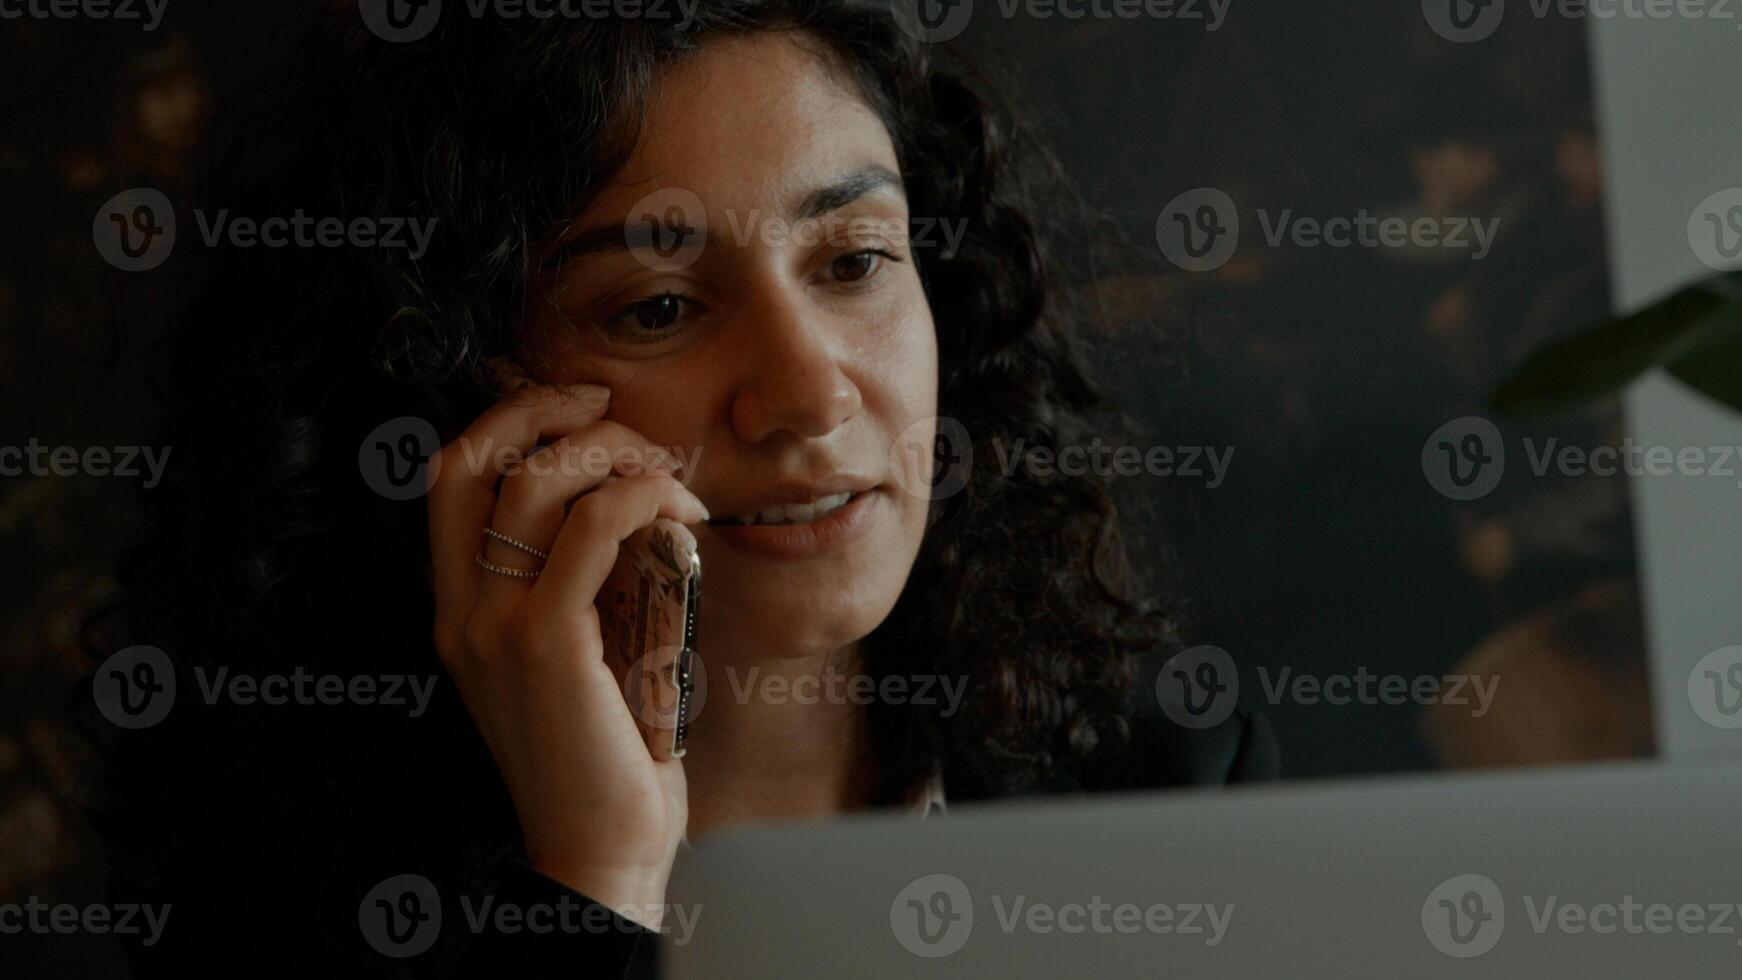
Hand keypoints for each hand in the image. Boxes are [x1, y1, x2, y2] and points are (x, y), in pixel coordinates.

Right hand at [427, 380, 706, 924]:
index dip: (506, 419)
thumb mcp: (585, 653)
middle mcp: (462, 611)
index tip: (579, 405)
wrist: (603, 848)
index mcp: (461, 610)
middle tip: (616, 410)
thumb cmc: (612, 751)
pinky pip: (594, 529)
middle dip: (545, 409)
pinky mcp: (545, 643)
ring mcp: (494, 626)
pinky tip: (684, 512)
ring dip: (614, 453)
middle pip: (472, 458)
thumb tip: (640, 502)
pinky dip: (643, 496)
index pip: (450, 476)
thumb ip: (587, 583)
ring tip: (669, 475)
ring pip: (537, 481)